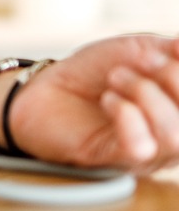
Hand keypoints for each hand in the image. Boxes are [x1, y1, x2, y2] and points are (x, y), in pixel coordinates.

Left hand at [10, 34, 178, 172]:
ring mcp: (149, 154)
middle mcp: (173, 136)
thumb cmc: (93, 73)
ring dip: (145, 93)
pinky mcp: (116, 161)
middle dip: (173, 78)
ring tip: (116, 78)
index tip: (169, 49)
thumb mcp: (136, 51)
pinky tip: (109, 99)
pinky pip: (140, 147)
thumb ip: (170, 51)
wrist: (44, 88)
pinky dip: (127, 114)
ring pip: (176, 138)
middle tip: (141, 61)